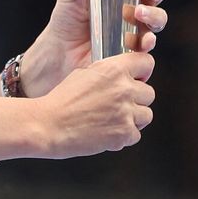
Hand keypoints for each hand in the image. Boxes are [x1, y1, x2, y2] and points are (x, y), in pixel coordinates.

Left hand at [20, 0, 168, 97]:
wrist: (59, 54)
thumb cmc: (66, 20)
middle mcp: (133, 4)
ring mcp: (135, 27)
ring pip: (158, 17)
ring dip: (153, 13)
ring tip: (137, 14)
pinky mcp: (134, 49)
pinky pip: (149, 44)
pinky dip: (148, 41)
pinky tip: (141, 40)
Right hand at [37, 50, 155, 155]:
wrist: (48, 124)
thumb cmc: (61, 100)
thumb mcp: (84, 73)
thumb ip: (108, 73)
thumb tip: (123, 77)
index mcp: (114, 69)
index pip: (147, 63)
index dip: (142, 71)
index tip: (138, 78)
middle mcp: (124, 89)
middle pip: (149, 93)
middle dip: (137, 99)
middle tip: (119, 104)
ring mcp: (126, 112)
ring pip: (146, 115)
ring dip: (133, 118)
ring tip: (113, 119)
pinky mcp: (124, 134)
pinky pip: (136, 135)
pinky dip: (124, 136)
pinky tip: (107, 131)